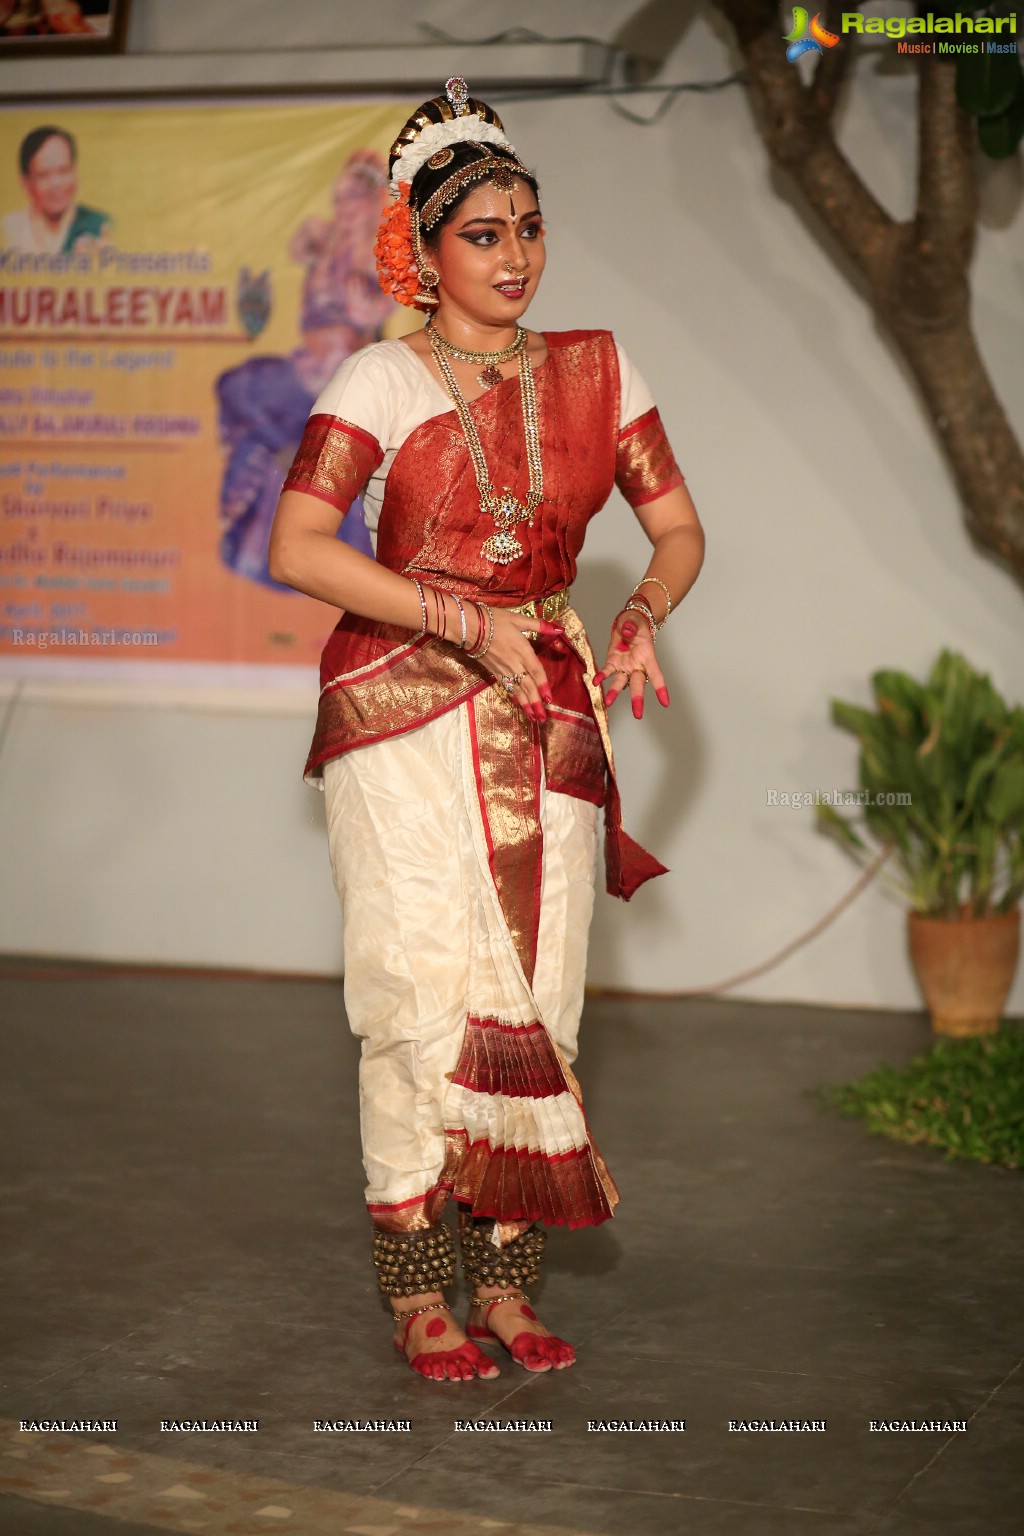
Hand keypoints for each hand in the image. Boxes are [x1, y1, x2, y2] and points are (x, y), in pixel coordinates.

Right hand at [474, 606, 563, 723]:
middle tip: (542, 718)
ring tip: (533, 717)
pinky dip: (514, 697)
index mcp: (522, 650)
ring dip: (526, 705)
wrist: (469, 626)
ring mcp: (503, 669)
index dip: (543, 686)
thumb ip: (540, 625)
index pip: (536, 671)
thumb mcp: (518, 618)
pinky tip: (519, 705)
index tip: (549, 699)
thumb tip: (560, 628)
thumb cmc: (494, 620)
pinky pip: (506, 687)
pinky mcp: (494, 672)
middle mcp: (513, 663)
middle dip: (535, 702)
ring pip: (516, 690)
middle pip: (527, 686)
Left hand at [592, 610, 669, 718]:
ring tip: (608, 702)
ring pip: (621, 682)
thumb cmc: (636, 625)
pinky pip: (607, 671)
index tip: (665, 703)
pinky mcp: (613, 663)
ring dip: (614, 692)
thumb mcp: (636, 622)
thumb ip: (632, 626)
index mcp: (648, 657)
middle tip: (638, 714)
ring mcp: (625, 666)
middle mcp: (637, 666)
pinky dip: (601, 676)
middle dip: (638, 699)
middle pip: (638, 684)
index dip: (661, 688)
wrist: (628, 623)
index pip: (656, 674)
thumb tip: (627, 631)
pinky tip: (595, 681)